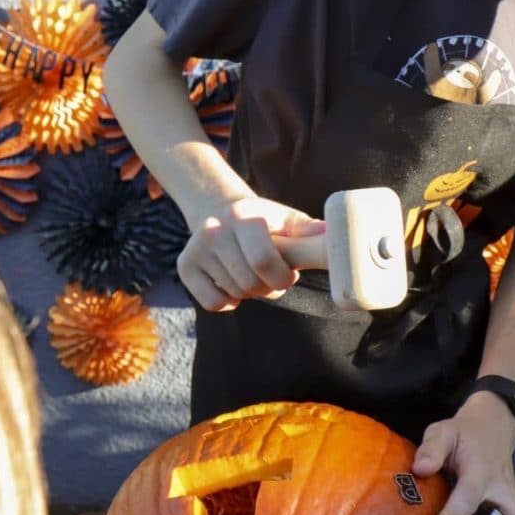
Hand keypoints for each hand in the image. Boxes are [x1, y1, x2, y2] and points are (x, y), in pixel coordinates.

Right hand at [177, 196, 325, 310]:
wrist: (221, 211)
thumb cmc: (266, 222)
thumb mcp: (287, 219)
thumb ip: (308, 230)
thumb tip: (330, 233)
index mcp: (243, 215)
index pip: (263, 261)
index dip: (282, 278)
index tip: (289, 275)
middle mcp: (214, 229)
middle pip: (250, 283)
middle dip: (269, 288)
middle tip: (272, 277)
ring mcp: (196, 248)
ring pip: (235, 294)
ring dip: (252, 293)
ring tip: (253, 274)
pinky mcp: (184, 266)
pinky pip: (214, 303)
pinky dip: (229, 302)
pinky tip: (233, 282)